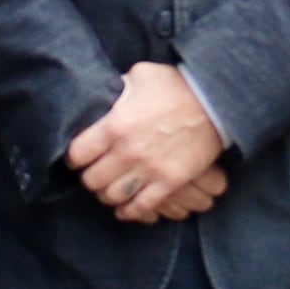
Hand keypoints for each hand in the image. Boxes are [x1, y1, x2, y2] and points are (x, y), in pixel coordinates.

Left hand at [66, 61, 228, 224]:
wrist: (215, 102)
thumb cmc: (175, 86)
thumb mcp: (139, 77)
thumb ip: (117, 88)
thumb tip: (105, 95)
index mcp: (114, 125)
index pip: (77, 154)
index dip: (74, 158)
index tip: (79, 157)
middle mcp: (127, 151)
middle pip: (92, 180)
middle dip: (89, 178)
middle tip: (94, 174)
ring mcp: (149, 169)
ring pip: (112, 197)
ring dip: (107, 195)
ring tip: (109, 190)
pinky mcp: (169, 182)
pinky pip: (141, 207)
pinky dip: (130, 211)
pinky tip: (126, 208)